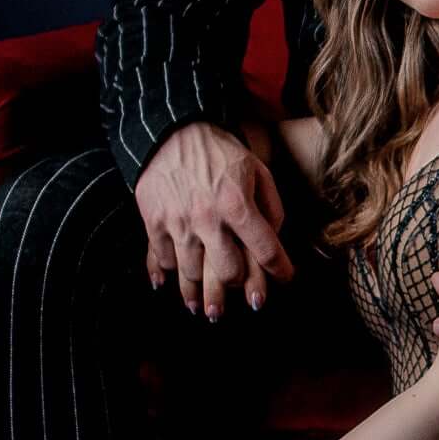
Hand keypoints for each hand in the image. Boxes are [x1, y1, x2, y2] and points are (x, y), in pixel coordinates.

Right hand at [135, 118, 293, 320]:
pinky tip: (167, 284)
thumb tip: (275, 238)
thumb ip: (271, 205)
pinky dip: (164, 274)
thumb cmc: (220, 151)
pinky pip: (160, 259)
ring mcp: (178, 223)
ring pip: (191, 274)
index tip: (284, 279)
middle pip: (226, 271)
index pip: (265, 250)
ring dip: (197, 295)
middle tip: (240, 299)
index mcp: (238, 205)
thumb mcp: (257, 170)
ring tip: (202, 308)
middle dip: (236, 287)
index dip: (278, 270)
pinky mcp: (154, 222)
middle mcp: (208, 220)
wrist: (173, 131)